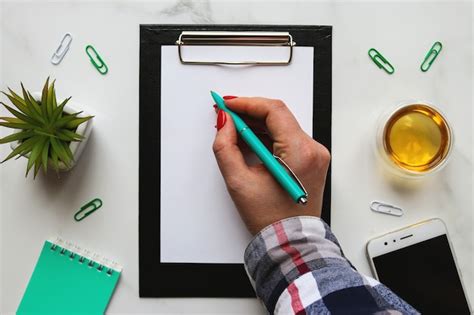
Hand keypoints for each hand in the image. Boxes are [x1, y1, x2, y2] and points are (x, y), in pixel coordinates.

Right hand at [212, 97, 329, 234]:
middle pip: (279, 116)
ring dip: (257, 124)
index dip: (247, 103)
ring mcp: (315, 155)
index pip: (274, 111)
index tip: (228, 104)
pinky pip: (287, 138)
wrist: (290, 241)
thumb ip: (226, 147)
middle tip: (227, 115)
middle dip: (250, 113)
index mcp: (301, 153)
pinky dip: (268, 136)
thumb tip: (225, 123)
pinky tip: (250, 139)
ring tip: (234, 128)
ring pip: (282, 126)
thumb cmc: (271, 219)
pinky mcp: (311, 160)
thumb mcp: (239, 182)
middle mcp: (313, 150)